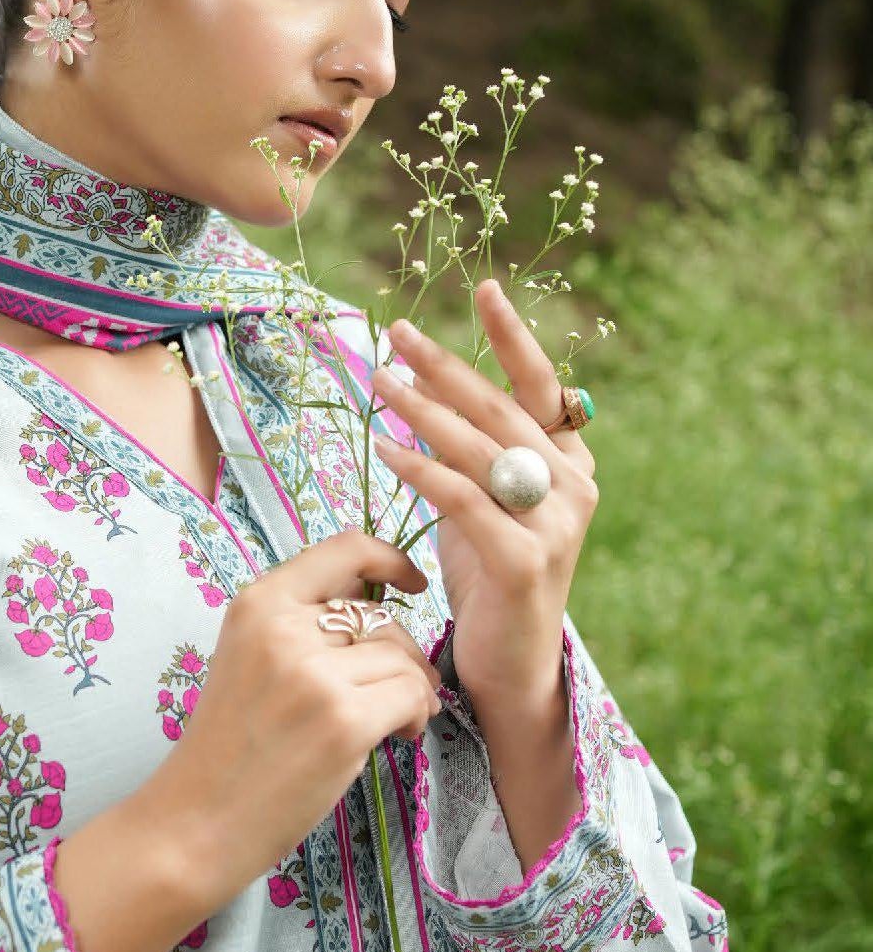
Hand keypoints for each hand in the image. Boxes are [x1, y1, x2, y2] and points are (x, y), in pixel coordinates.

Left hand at [369, 278, 598, 705]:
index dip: (513, 336)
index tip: (485, 286)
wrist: (510, 664)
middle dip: (446, 366)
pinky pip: (464, 500)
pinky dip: (423, 469)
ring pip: (481, 450)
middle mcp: (573, 487)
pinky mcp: (525, 561)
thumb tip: (424, 385)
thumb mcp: (483, 502)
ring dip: (424, 410)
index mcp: (570, 464)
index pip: (542, 386)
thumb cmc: (490, 577)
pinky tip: (386, 448)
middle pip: (501, 409)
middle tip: (397, 332)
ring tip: (379, 380)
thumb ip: (471, 451)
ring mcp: (554, 525)